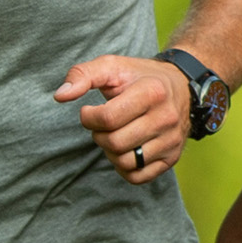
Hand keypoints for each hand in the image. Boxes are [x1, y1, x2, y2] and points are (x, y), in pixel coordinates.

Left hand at [57, 55, 191, 183]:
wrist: (181, 86)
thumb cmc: (139, 77)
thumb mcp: (111, 66)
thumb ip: (82, 75)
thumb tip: (60, 96)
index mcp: (152, 92)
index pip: (107, 118)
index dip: (88, 117)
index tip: (90, 111)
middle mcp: (166, 118)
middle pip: (114, 143)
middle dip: (98, 134)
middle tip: (102, 124)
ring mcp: (171, 140)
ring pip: (125, 162)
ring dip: (109, 152)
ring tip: (114, 135)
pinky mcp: (172, 157)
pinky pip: (138, 177)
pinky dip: (123, 167)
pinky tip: (124, 149)